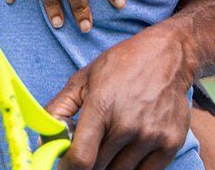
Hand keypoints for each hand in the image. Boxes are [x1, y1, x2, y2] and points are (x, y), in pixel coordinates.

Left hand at [47, 23, 195, 169]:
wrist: (167, 56)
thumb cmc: (122, 65)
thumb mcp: (84, 79)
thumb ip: (59, 108)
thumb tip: (43, 139)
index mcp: (102, 106)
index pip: (82, 158)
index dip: (68, 167)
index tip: (66, 165)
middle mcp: (128, 124)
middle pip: (99, 168)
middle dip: (88, 164)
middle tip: (88, 150)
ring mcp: (151, 136)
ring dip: (110, 166)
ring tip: (108, 147)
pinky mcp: (171, 144)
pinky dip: (133, 168)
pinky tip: (127, 152)